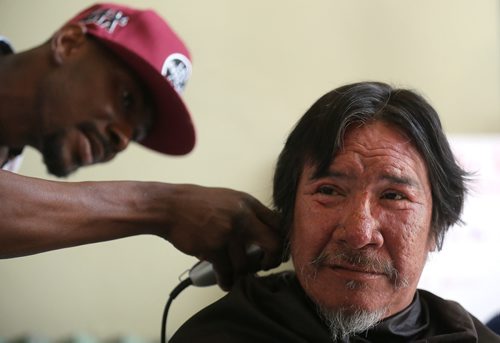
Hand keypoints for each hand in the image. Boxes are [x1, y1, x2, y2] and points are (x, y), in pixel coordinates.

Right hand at [161, 184, 282, 289]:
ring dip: (241, 273)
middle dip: (271, 260)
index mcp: (248, 203)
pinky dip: (227, 281)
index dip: (280, 240)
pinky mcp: (213, 248)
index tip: (277, 251)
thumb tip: (263, 233)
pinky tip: (225, 282)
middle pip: (272, 244)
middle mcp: (242, 217)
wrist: (169, 207)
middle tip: (264, 266)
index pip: (278, 223)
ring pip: (246, 263)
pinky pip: (227, 272)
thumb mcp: (228, 199)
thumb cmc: (196, 203)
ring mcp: (228, 232)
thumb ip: (246, 213)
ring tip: (236, 274)